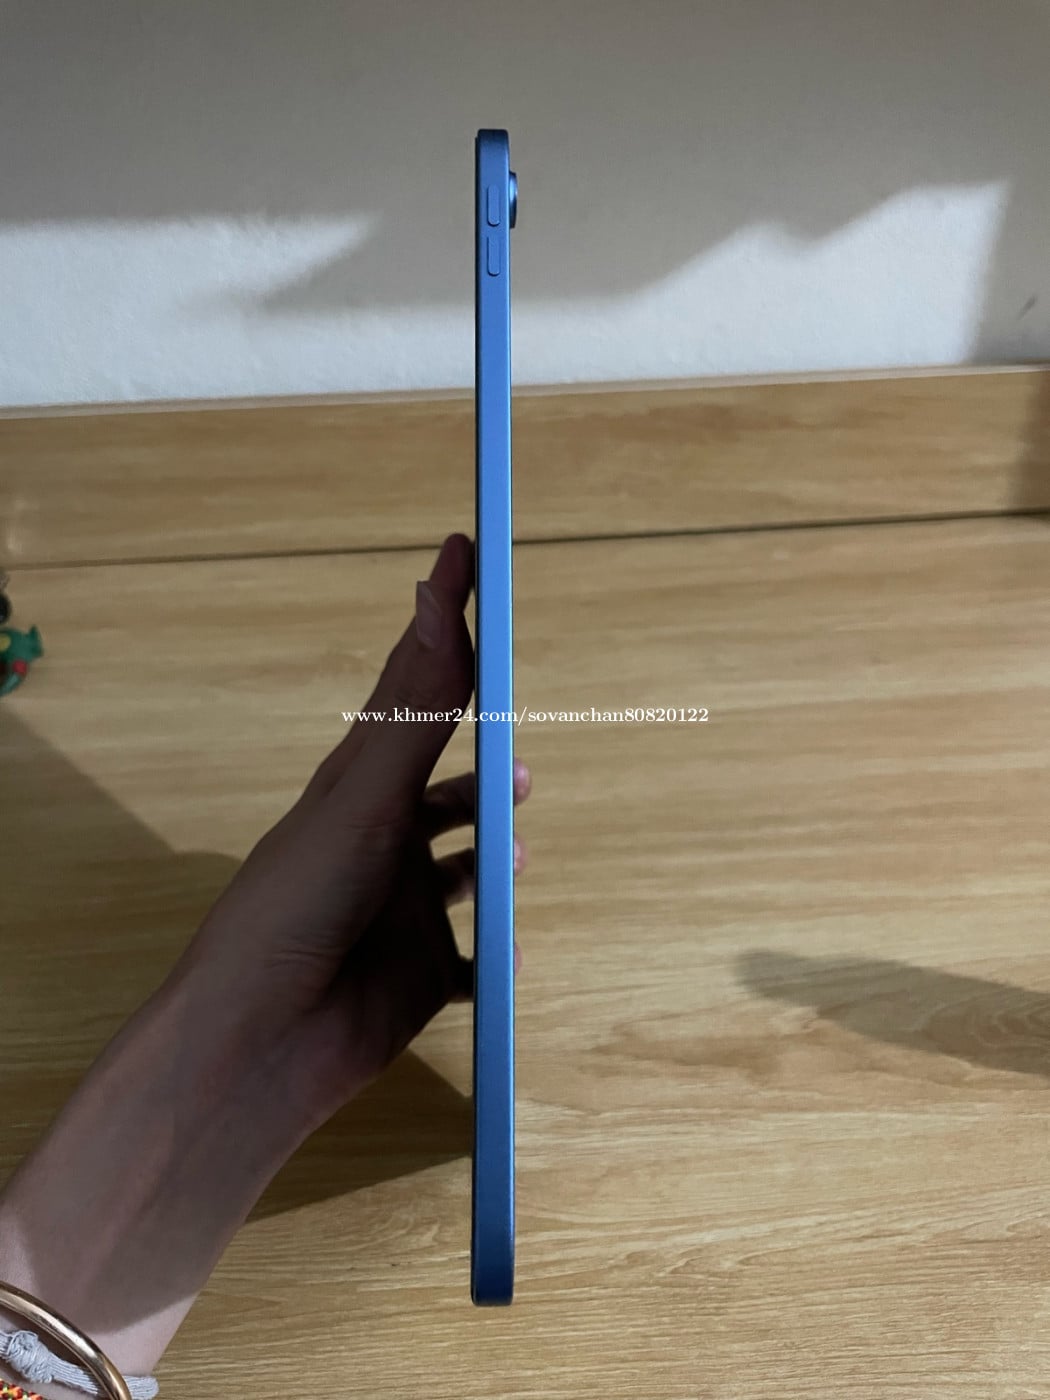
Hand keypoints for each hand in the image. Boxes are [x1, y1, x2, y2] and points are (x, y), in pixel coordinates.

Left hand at [175, 532, 528, 1121]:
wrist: (260, 1043)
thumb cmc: (296, 908)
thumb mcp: (362, 801)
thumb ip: (412, 714)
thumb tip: (439, 604)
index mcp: (361, 786)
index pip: (412, 682)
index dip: (442, 617)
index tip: (467, 552)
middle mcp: (383, 840)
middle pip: (442, 776)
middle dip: (482, 754)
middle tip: (521, 745)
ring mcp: (401, 908)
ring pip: (459, 863)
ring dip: (492, 845)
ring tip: (519, 834)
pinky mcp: (419, 975)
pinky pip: (470, 955)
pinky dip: (494, 946)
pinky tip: (513, 941)